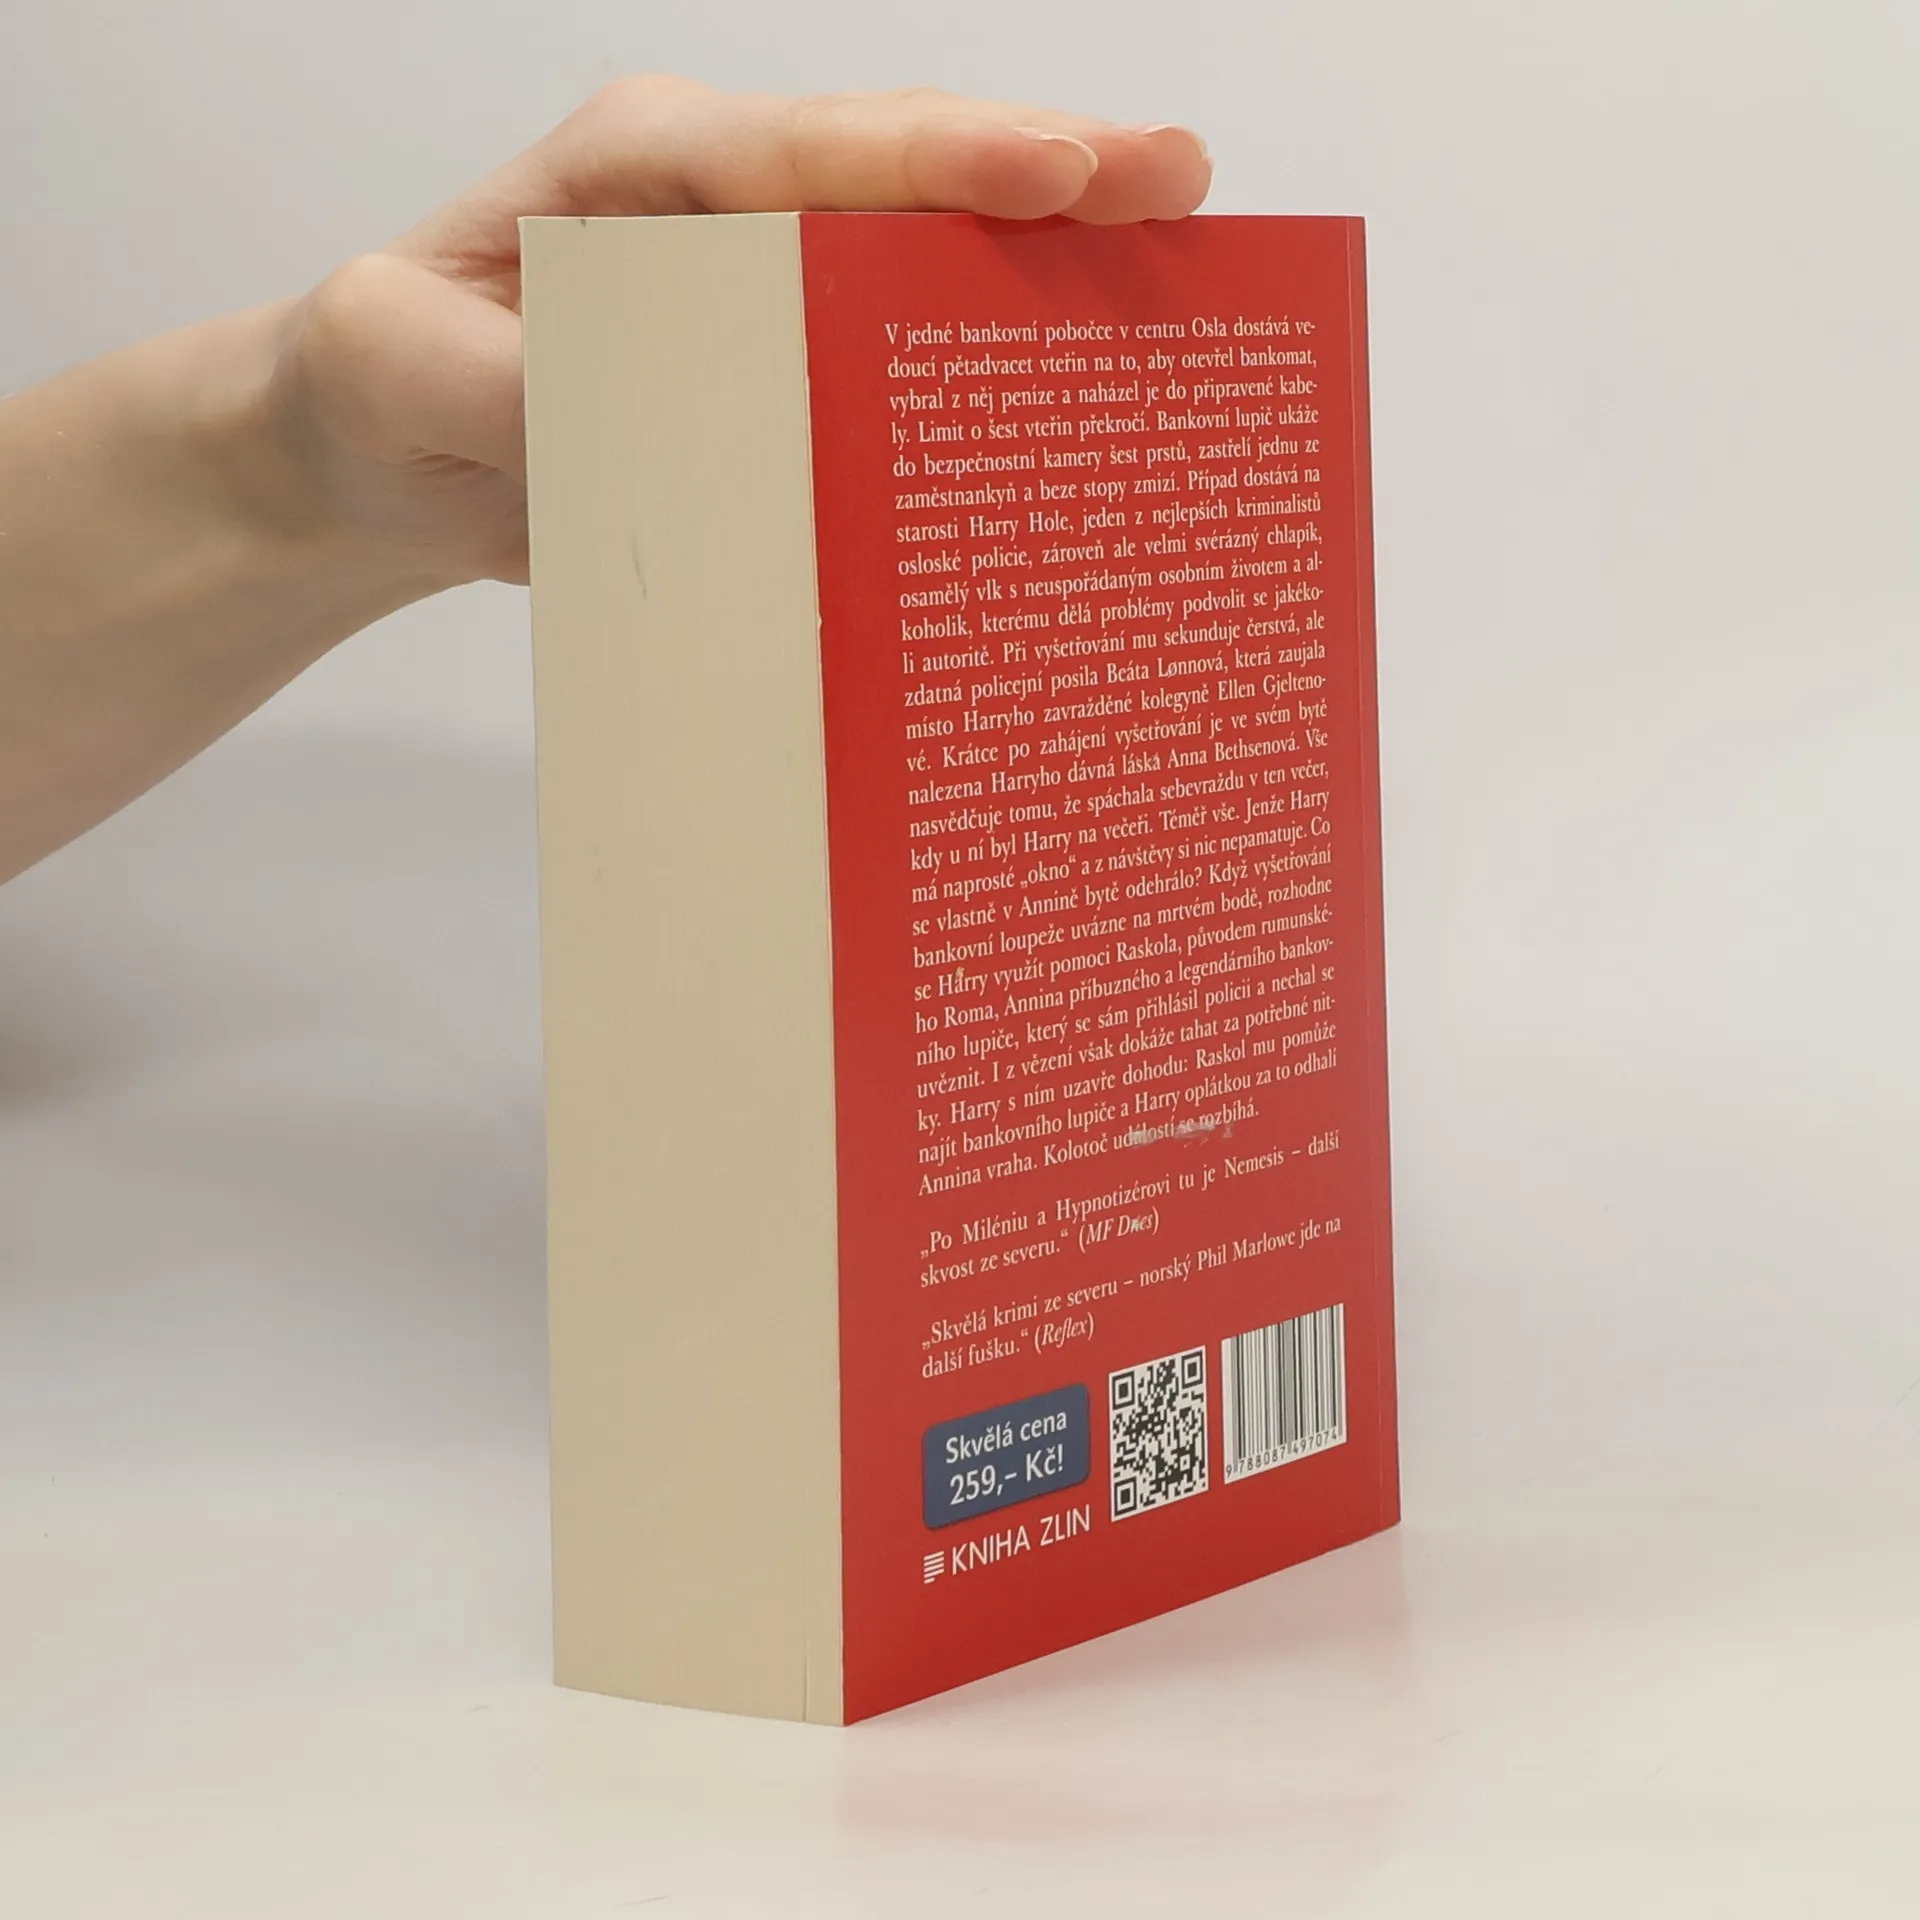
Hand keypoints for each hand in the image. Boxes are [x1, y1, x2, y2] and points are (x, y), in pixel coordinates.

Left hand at [267, 78, 1212, 588]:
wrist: (385, 454)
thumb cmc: (381, 376)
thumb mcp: (387, 361)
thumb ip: (485, 382)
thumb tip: (617, 422)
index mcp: (648, 168)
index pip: (813, 150)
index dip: (943, 160)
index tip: (1059, 174)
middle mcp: (732, 217)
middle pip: (912, 181)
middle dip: (1053, 181)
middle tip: (1184, 188)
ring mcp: (771, 300)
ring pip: (931, 268)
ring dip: (1052, 278)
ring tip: (1182, 283)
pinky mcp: (786, 383)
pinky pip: (900, 371)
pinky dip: (988, 381)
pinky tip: (1073, 410)